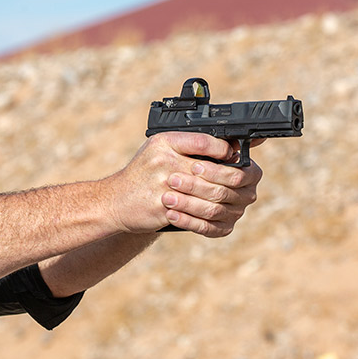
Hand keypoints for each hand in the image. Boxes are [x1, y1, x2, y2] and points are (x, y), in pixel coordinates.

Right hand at [108, 132, 262, 235]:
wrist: (113, 201)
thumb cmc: (142, 174)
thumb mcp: (160, 149)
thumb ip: (189, 145)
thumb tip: (228, 147)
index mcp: (165, 143)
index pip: (204, 141)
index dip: (225, 149)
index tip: (235, 155)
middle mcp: (163, 162)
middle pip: (211, 170)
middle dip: (232, 177)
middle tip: (244, 181)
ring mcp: (163, 187)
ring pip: (208, 195)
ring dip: (225, 199)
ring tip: (233, 199)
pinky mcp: (163, 209)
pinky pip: (195, 215)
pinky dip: (209, 217)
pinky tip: (217, 214)